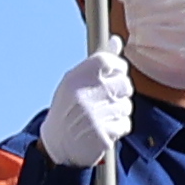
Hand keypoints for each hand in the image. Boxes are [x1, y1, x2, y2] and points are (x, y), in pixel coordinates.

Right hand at [36, 48, 135, 170]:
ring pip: (126, 105)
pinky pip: (125, 124)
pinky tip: (104, 128)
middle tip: (106, 99)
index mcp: (76, 78)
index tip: (115, 74)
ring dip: (119, 111)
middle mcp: (85, 95)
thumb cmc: (69, 107)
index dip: (118, 67)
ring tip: (102, 116)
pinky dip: (118, 127)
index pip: (109, 61)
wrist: (57, 144)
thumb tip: (116, 40)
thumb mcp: (76, 81)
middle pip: (124, 84)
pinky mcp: (103, 135)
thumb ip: (98, 62)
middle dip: (120, 92)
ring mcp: (95, 116)